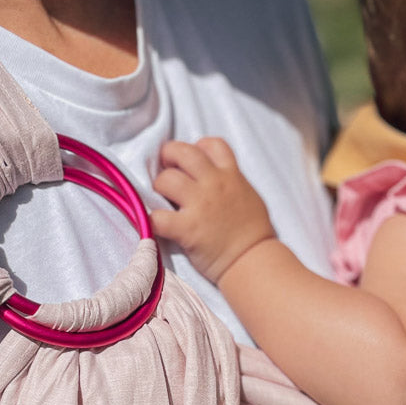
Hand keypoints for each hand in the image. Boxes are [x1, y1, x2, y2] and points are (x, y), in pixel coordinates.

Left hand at [152, 136, 274, 283]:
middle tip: (165, 169)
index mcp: (231, 175)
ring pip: (166, 179)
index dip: (197, 147)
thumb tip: (212, 178)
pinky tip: (156, 223)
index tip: (191, 161)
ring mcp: (200, 205)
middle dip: (169, 156)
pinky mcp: (187, 228)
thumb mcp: (248, 195)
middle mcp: (214, 184)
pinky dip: (151, 219)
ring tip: (161, 197)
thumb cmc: (253, 232)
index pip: (211, 144)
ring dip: (158, 186)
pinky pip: (158, 217)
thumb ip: (230, 181)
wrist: (253, 260)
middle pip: (183, 153)